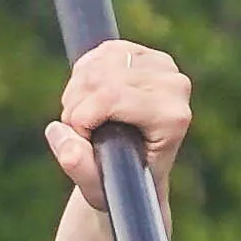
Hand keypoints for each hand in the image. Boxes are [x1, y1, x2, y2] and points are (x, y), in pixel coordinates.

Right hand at [47, 42, 192, 201]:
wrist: (137, 172)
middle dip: (76, 106)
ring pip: (97, 64)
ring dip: (76, 92)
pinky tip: (89, 99)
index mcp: (172, 117)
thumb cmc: (121, 183)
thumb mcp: (97, 187)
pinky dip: (82, 76)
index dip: (82, 116)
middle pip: (101, 78)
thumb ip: (80, 167)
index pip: (111, 96)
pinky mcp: (144, 53)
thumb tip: (65, 142)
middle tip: (78, 132)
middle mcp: (174, 85)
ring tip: (82, 120)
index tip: (81, 140)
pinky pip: (98, 53)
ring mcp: (162, 65)